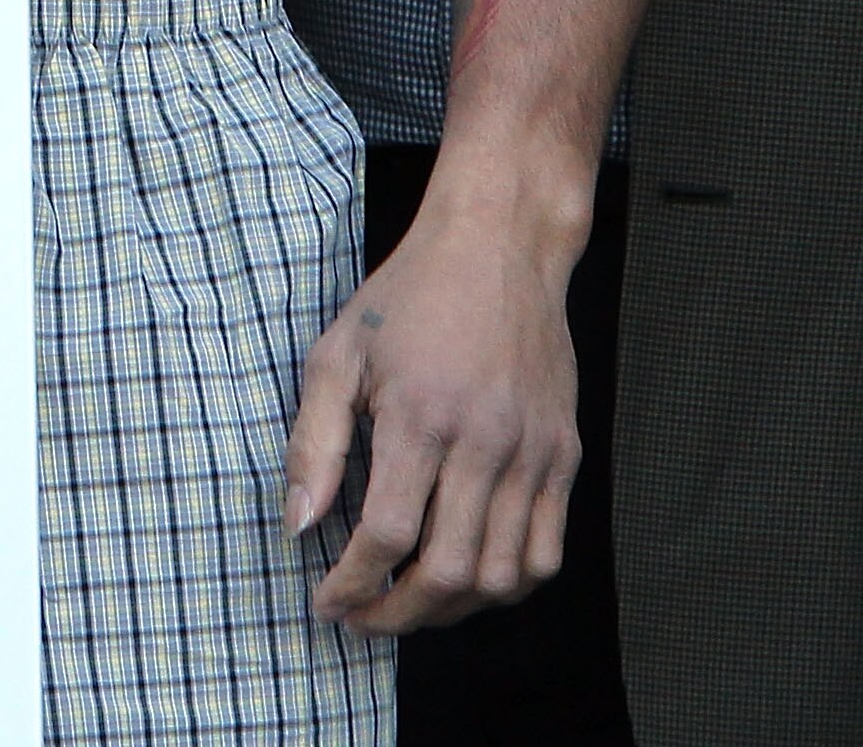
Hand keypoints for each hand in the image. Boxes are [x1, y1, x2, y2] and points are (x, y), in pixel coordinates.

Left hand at [282, 191, 582, 634]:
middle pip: (446, 572)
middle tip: (364, 617)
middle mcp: (484, 441)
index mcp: (420, 416)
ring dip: (450, 610)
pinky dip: (507, 585)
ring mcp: (533, 452)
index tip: (327, 602)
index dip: (351, 585)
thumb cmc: (408, 296)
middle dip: (396, 615)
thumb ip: (314, 444)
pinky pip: (547, 552)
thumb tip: (297, 527)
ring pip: (501, 577)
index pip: (386, 535)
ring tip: (411, 603)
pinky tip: (467, 577)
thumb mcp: (338, 353)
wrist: (499, 245)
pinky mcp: (564, 455)